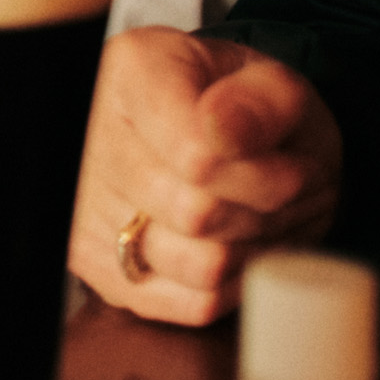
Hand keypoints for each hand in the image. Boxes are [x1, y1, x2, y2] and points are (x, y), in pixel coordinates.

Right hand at [69, 26, 342, 323]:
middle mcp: (87, 139)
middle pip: (199, 215)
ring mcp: (85, 207)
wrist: (211, 137)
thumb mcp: (273, 84)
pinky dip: (232, 284)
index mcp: (129, 75)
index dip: (263, 176)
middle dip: (264, 211)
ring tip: (261, 217)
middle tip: (288, 192)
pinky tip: (236, 245)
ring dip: (252, 249)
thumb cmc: (243, 111)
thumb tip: (224, 131)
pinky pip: (191, 304)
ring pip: (199, 266)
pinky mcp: (98, 265)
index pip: (197, 157)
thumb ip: (264, 99)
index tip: (294, 167)